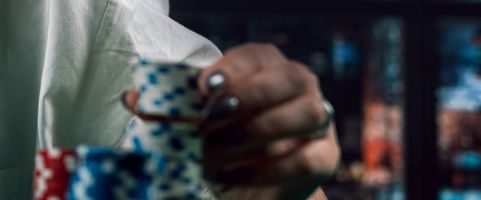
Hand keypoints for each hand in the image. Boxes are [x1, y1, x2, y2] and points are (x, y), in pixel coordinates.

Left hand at [196, 43, 339, 198]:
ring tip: (218, 147)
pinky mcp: (325, 157)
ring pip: (309, 113)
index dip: (234, 67)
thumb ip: (189, 107)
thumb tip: (155, 102)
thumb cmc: (220, 140)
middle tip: (212, 115)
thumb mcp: (201, 121)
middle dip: (251, 95)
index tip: (205, 86)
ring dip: (260, 129)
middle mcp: (300, 88)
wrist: (243, 183)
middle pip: (293, 76)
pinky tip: (232, 175)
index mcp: (269, 69)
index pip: (260, 55)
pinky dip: (266, 169)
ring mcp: (318, 122)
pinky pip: (307, 159)